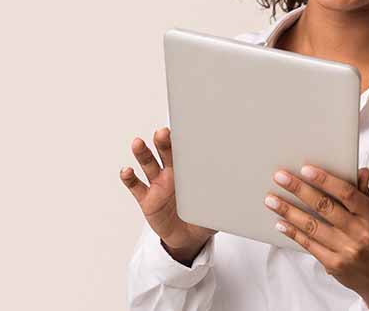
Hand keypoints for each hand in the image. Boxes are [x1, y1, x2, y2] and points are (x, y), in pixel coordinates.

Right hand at [121, 127, 216, 262]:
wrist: (188, 238)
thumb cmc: (203, 217)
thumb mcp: (217, 206)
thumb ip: (224, 198)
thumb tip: (242, 192)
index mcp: (189, 172)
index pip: (186, 151)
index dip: (184, 140)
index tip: (184, 130)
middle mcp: (171, 173)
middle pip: (165, 151)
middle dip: (163, 141)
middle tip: (163, 133)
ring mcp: (157, 185)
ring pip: (148, 164)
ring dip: (142, 153)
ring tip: (138, 143)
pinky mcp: (147, 199)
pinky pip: (136, 186)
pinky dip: (129, 178)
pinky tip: (127, 171)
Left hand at [264, 166, 368, 310]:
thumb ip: (364, 193)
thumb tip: (360, 170)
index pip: (347, 193)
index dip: (325, 180)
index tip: (305, 169)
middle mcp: (361, 233)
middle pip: (325, 207)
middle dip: (299, 190)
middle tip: (279, 177)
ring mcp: (347, 250)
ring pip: (312, 226)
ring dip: (288, 211)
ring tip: (271, 200)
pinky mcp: (334, 264)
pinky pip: (309, 244)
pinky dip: (293, 232)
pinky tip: (280, 222)